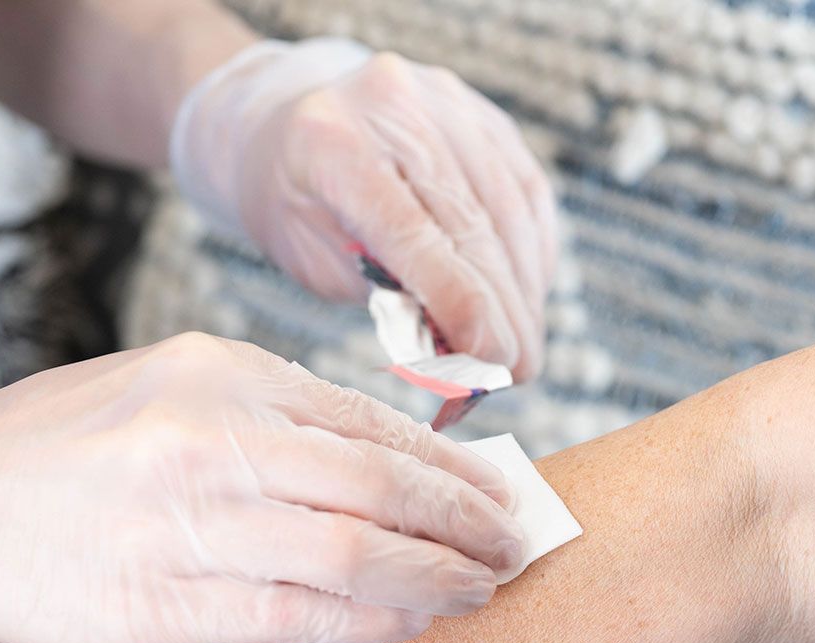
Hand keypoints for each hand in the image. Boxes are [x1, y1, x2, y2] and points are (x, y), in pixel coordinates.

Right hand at [0, 333, 524, 642]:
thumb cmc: (56, 454)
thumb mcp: (162, 391)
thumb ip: (266, 418)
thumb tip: (385, 459)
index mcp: (215, 372)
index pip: (368, 422)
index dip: (451, 467)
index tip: (501, 495)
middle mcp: (205, 436)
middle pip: (381, 482)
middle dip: (467, 522)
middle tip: (516, 548)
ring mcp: (181, 521)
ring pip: (353, 552)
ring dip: (436, 579)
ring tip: (481, 593)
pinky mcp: (158, 603)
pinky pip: (294, 616)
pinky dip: (368, 624)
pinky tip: (410, 630)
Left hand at [171, 38, 557, 380]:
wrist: (284, 118)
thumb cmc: (296, 204)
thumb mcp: (315, 260)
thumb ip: (383, 295)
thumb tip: (467, 346)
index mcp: (332, 142)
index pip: (412, 233)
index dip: (461, 302)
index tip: (492, 360)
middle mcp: (394, 104)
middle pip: (470, 223)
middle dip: (502, 309)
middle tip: (518, 371)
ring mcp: (445, 98)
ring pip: (509, 209)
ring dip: (524, 288)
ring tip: (526, 346)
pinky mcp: (481, 111)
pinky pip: (525, 189)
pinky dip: (531, 251)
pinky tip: (528, 295)